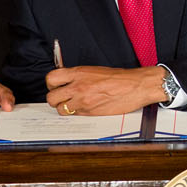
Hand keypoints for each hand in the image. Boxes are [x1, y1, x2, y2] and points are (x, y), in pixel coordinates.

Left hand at [45, 65, 161, 116]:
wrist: (135, 86)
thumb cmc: (119, 78)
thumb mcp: (95, 71)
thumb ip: (78, 77)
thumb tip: (67, 82)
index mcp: (79, 73)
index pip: (51, 78)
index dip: (51, 84)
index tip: (56, 86)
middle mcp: (78, 87)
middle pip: (51, 97)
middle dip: (55, 99)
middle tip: (62, 98)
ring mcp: (83, 101)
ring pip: (61, 109)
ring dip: (65, 108)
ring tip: (74, 105)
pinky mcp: (89, 113)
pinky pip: (74, 115)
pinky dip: (77, 113)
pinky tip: (85, 108)